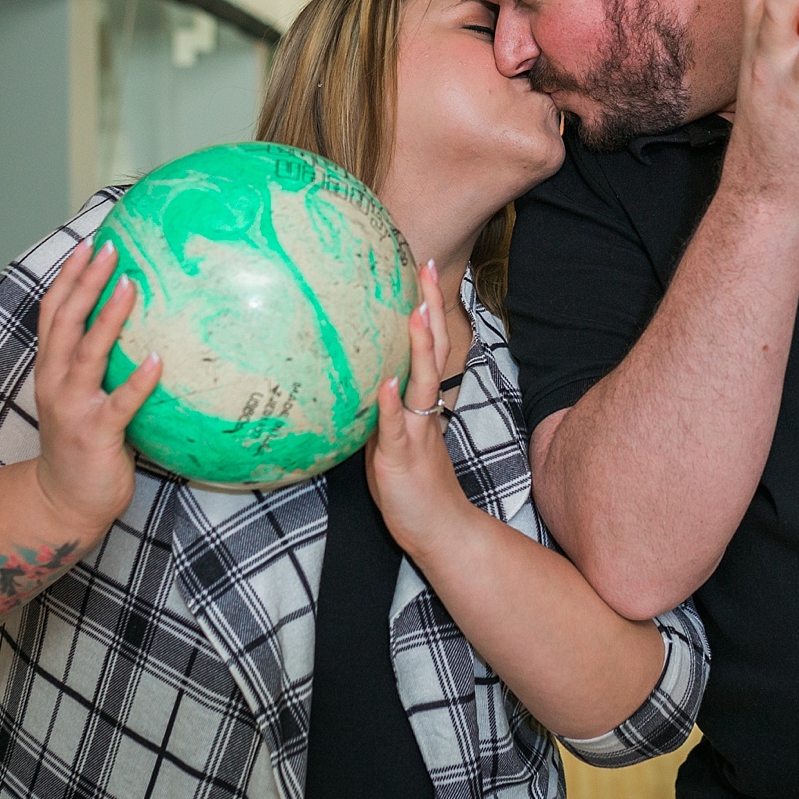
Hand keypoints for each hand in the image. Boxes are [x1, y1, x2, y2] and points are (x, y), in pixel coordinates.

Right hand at [31, 240, 157, 534]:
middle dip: (86, 282)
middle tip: (110, 248)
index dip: (69, 277)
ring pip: (89, 353)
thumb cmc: (83, 442)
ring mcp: (73, 407)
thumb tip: (140, 327)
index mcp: (52, 369)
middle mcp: (55, 381)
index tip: (89, 244)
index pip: (55, 312)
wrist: (64, 501)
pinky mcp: (96, 433)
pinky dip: (138, 380)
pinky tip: (157, 359)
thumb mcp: (82, 396)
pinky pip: (121, 402)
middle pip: (66, 321)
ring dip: (109, 317)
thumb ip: (98, 364)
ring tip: (131, 286)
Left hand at [365, 261, 475, 558]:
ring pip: (419, 383)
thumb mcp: (391, 443)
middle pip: (432, 351)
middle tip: (429, 267)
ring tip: (415, 311)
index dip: (427, 310)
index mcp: (421, 406)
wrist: (441, 530)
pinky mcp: (401, 458)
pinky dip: (390, 404)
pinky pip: (395, 428)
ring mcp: (416, 433)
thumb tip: (357, 387)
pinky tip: (384, 382)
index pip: (427, 348)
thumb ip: (380, 415)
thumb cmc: (413, 490)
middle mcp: (424, 412)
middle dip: (430, 308)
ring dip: (418, 347)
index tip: (423, 271)